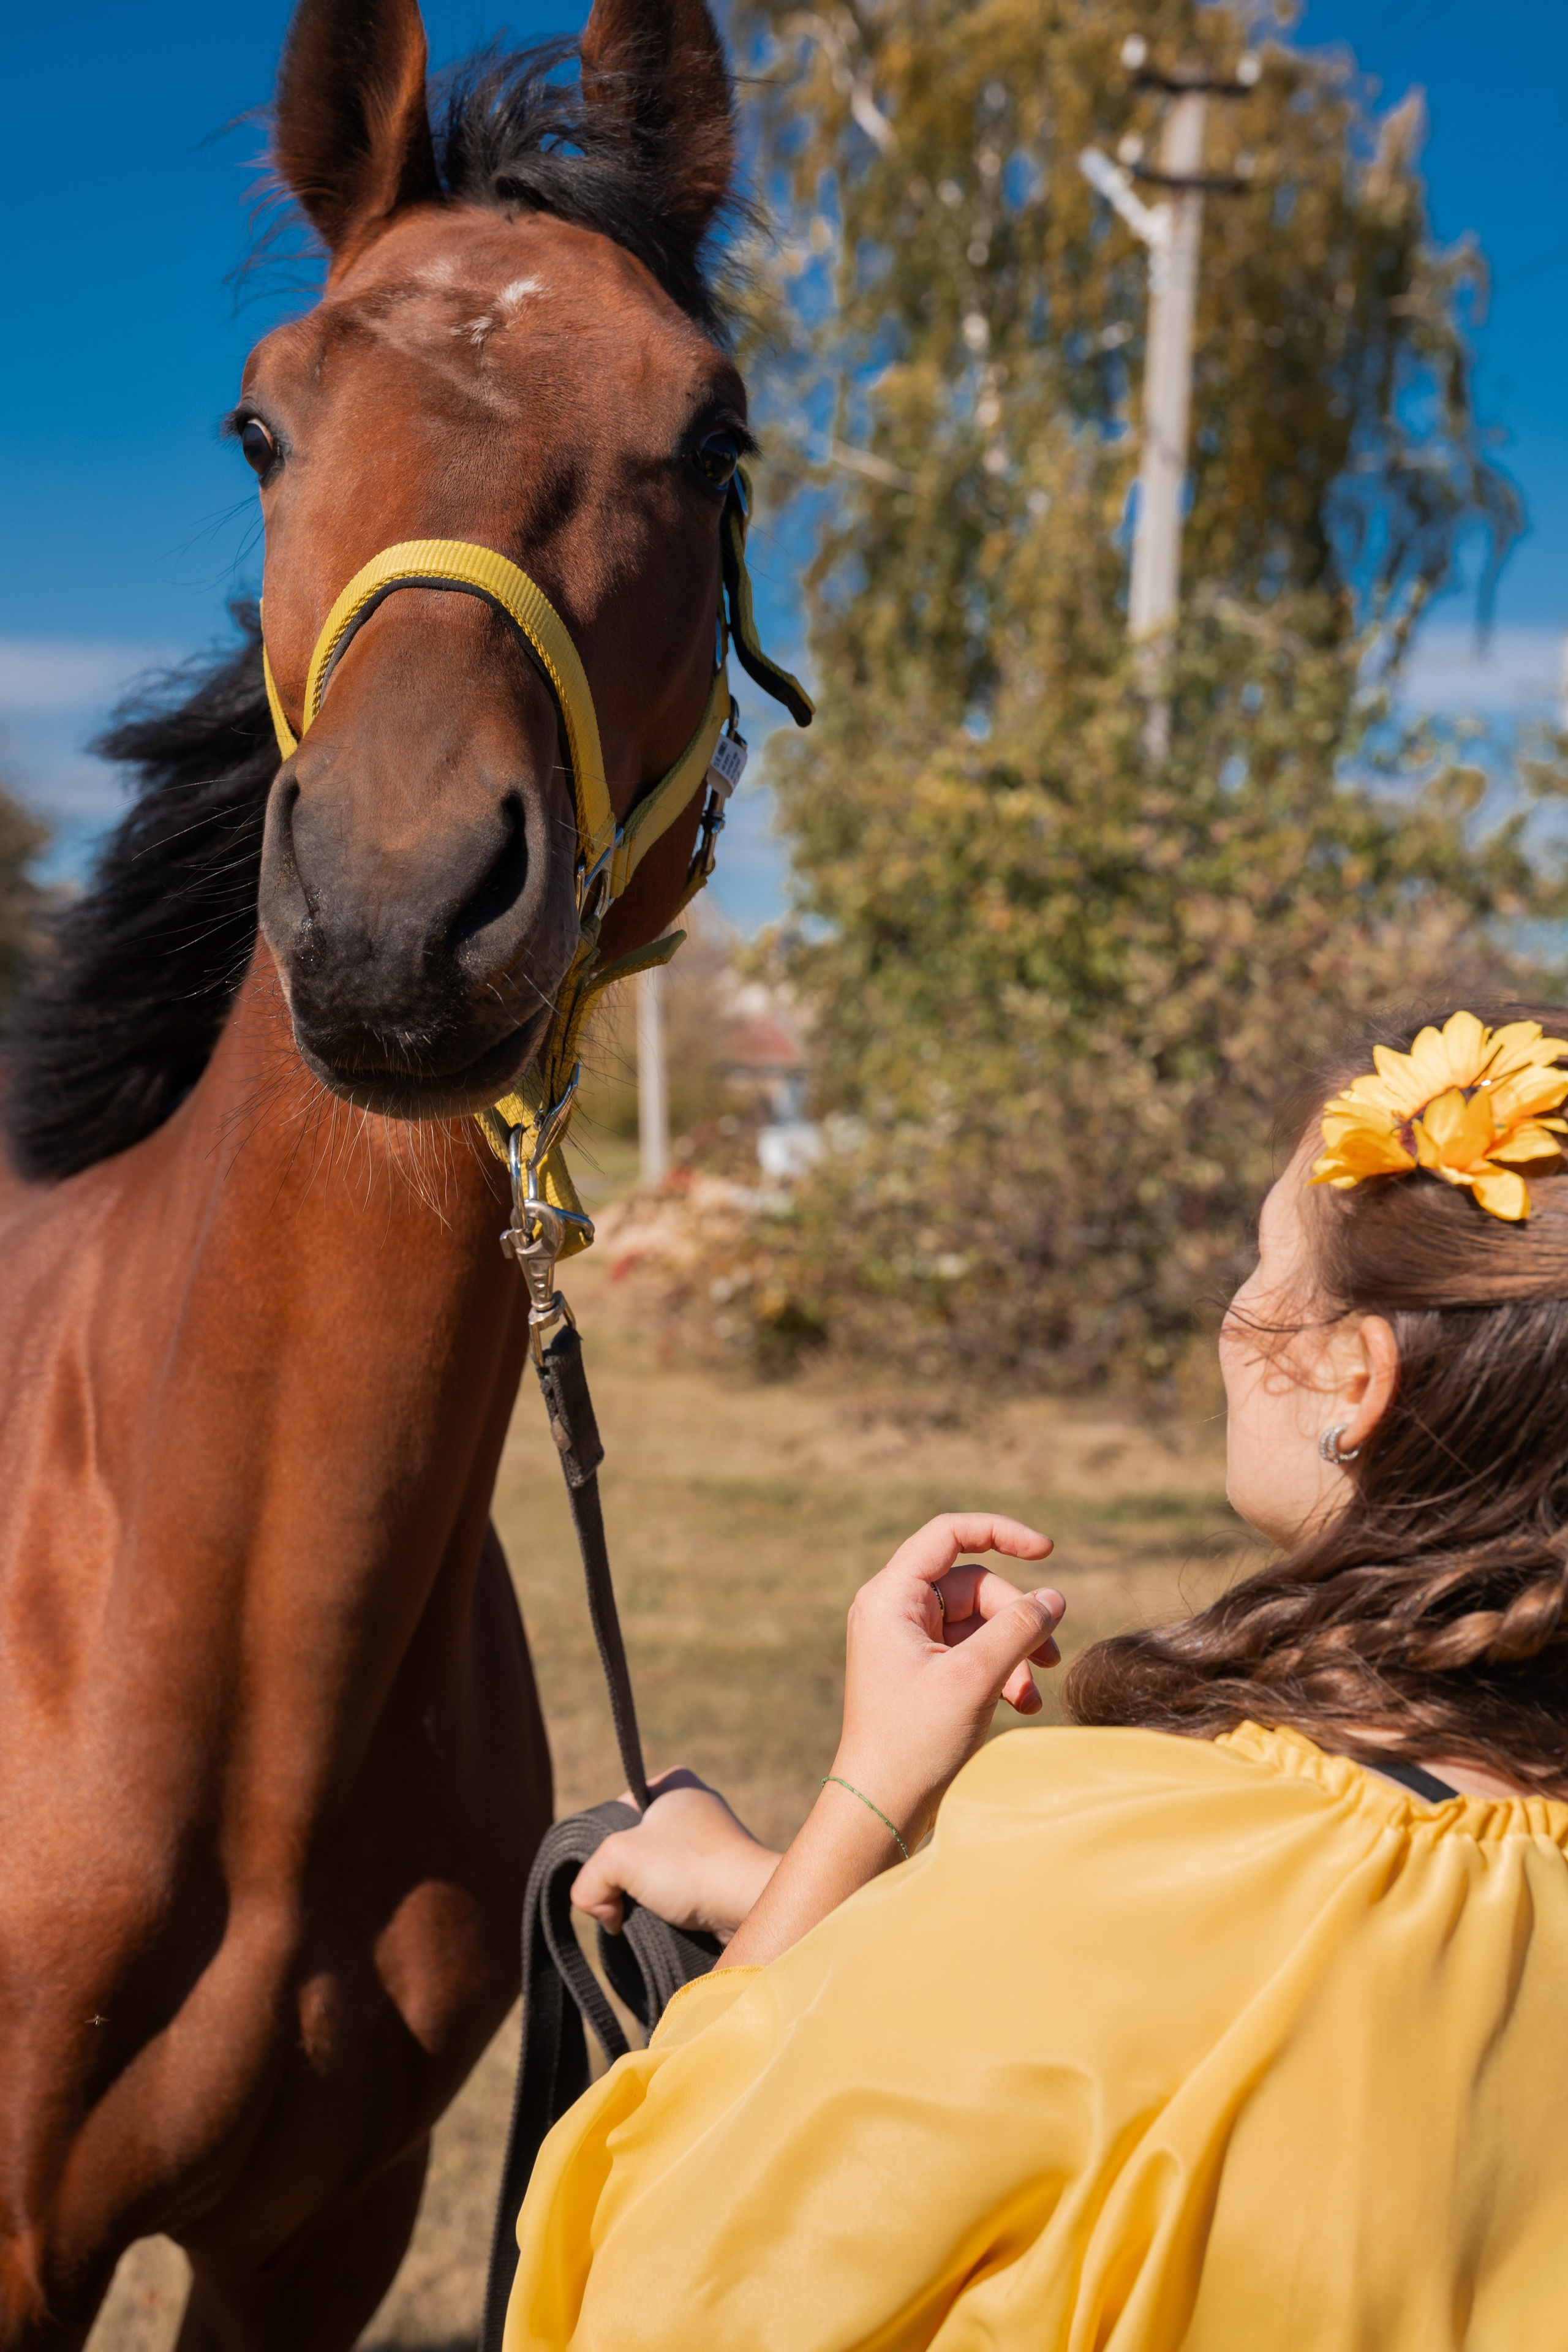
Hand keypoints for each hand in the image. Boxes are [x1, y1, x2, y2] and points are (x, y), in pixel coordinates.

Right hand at [570, 1769, 781, 1941]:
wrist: (748, 1905)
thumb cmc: (689, 1868)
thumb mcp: (618, 1859)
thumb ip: (587, 1880)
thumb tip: (605, 1911)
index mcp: (674, 1782)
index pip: (614, 1814)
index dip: (605, 1846)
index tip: (615, 1869)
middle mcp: (694, 1806)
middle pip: (633, 1847)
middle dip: (624, 1877)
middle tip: (630, 1895)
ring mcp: (710, 1841)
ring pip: (653, 1873)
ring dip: (645, 1897)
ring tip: (654, 1910)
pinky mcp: (720, 1873)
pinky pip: (678, 1891)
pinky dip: (667, 1908)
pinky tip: (670, 1920)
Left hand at [830, 1513, 1063, 1849]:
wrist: (881, 1807)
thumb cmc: (915, 1743)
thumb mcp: (975, 1678)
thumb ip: (1018, 1629)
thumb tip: (1054, 1596)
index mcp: (890, 1598)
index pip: (949, 1534)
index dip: (1001, 1532)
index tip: (1047, 1551)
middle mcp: (894, 1610)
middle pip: (974, 1585)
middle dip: (1016, 1619)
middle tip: (1048, 1660)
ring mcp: (906, 1641)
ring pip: (978, 1621)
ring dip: (1013, 1651)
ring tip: (1033, 1695)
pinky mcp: (921, 1670)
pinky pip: (971, 1650)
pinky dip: (1000, 1670)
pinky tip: (1022, 1704)